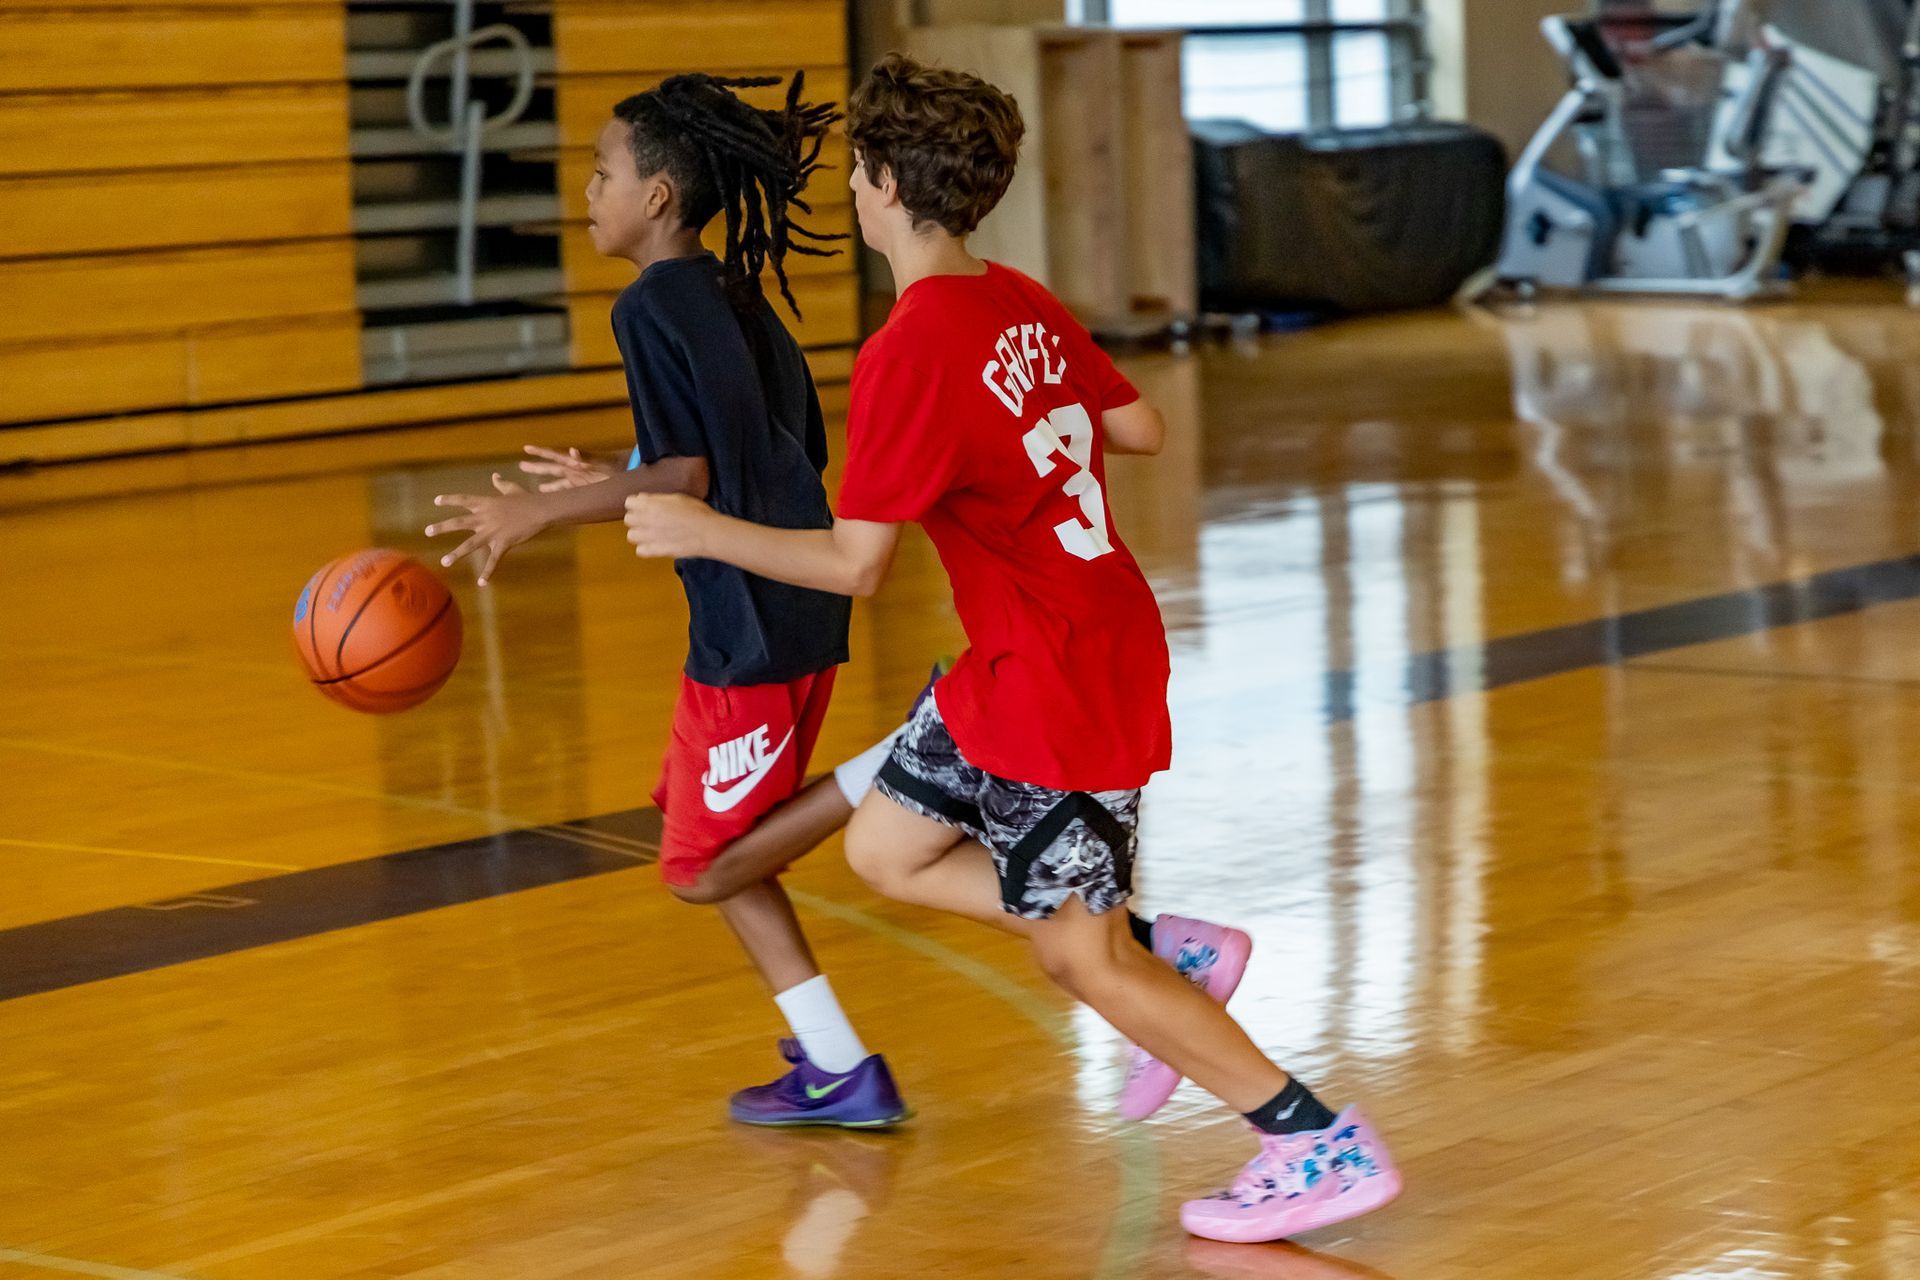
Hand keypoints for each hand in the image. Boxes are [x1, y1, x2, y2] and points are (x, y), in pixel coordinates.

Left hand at [425, 474, 550, 585]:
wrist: (540, 510)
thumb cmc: (527, 499)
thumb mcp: (512, 489)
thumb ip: (501, 484)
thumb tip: (495, 476)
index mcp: (486, 503)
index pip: (464, 500)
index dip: (450, 500)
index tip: (436, 501)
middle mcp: (485, 518)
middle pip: (459, 523)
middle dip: (442, 527)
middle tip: (427, 531)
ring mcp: (493, 532)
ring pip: (471, 544)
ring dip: (457, 553)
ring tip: (445, 561)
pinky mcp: (503, 543)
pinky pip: (494, 560)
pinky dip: (488, 572)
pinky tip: (481, 582)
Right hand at [518, 444, 622, 492]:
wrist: (629, 472)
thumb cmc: (615, 464)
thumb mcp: (601, 460)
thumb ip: (586, 456)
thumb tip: (572, 450)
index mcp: (574, 461)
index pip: (554, 455)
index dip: (540, 452)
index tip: (526, 448)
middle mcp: (572, 468)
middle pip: (551, 467)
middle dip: (537, 467)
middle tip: (521, 466)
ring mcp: (577, 478)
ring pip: (557, 481)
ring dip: (546, 483)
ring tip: (535, 487)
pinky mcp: (582, 487)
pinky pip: (566, 490)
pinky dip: (558, 493)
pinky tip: (550, 497)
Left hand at [624, 492, 714, 559]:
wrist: (708, 533)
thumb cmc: (697, 513)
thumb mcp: (678, 498)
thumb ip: (657, 499)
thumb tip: (642, 498)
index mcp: (652, 505)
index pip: (629, 502)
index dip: (637, 504)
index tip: (644, 506)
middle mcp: (646, 520)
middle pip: (628, 519)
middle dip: (636, 518)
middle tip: (648, 519)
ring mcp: (650, 537)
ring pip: (631, 536)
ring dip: (639, 533)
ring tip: (651, 533)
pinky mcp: (656, 551)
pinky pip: (640, 551)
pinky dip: (645, 548)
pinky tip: (655, 544)